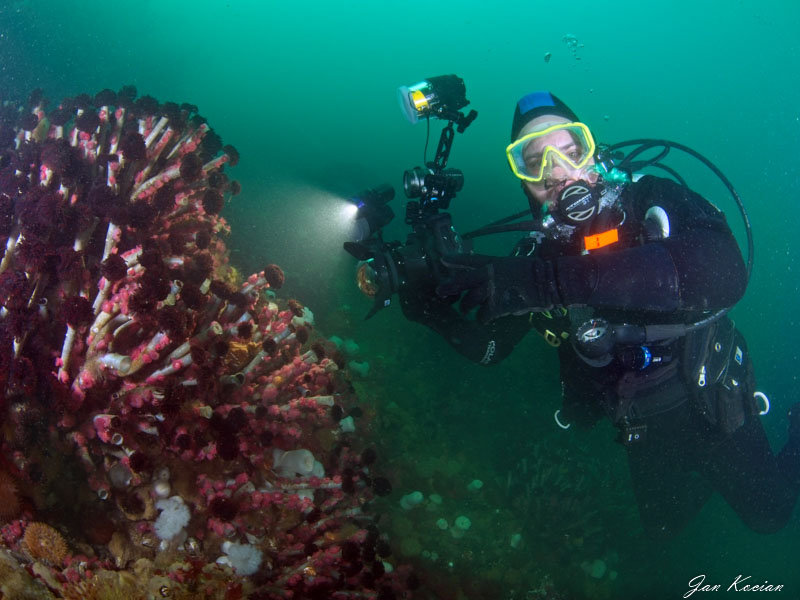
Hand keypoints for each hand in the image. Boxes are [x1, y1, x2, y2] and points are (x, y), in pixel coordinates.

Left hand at [436, 254, 560, 321]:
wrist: (549, 282)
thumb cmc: (536, 273)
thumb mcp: (514, 265)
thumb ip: (500, 273)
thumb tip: (491, 285)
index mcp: (494, 263)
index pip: (470, 260)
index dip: (455, 260)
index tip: (442, 260)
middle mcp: (489, 275)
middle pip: (462, 282)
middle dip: (449, 288)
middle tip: (440, 292)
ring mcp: (491, 291)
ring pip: (469, 302)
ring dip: (466, 307)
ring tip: (466, 310)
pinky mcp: (497, 306)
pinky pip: (483, 315)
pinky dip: (482, 318)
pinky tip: (483, 319)